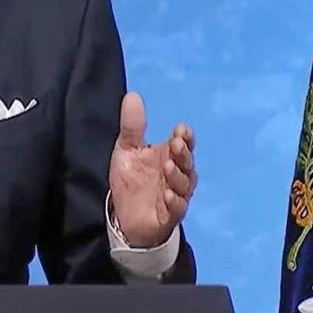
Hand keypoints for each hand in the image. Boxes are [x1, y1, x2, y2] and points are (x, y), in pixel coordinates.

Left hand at [107, 92, 195, 247]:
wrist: (125, 216)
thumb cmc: (132, 181)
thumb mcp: (127, 150)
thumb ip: (132, 126)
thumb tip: (132, 95)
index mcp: (169, 155)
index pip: (184, 143)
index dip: (184, 136)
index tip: (180, 130)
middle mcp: (177, 174)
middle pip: (187, 161)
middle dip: (183, 153)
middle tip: (175, 144)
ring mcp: (175, 195)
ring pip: (184, 184)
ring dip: (178, 175)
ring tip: (168, 166)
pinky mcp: (169, 215)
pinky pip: (177, 208)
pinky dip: (174, 201)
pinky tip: (167, 195)